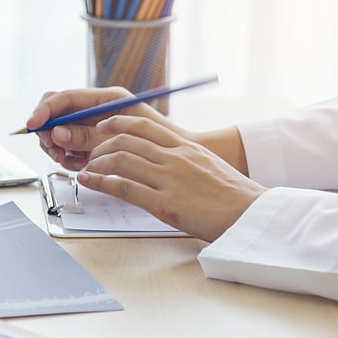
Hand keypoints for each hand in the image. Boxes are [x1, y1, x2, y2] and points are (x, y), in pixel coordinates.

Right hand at [26, 87, 178, 170]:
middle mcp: (96, 110)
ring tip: (71, 162)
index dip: (44, 110)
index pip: (64, 98)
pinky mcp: (93, 143)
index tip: (33, 125)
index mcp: (105, 98)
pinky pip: (70, 149)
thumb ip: (87, 135)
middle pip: (56, 115)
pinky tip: (80, 166)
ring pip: (59, 134)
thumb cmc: (159, 139)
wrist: (178, 156)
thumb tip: (58, 133)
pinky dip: (69, 158)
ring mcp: (93, 127)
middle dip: (48, 133)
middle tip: (54, 151)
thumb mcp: (121, 136)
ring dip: (58, 149)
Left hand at [76, 115, 264, 241]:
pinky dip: (100, 182)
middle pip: (127, 140)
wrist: (251, 214)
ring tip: (87, 168)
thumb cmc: (235, 196)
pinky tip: (89, 181)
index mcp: (186, 147)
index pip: (145, 126)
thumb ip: (187, 161)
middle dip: (102, 145)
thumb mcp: (209, 166)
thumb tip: (167, 163)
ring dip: (97, 163)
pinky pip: (124, 188)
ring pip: (121, 160)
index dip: (119, 123)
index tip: (105, 126)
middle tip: (91, 153)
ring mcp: (169, 179)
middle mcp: (175, 158)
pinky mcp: (164, 203)